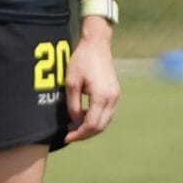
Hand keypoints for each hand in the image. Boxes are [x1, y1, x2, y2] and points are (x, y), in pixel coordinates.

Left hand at [61, 25, 119, 144]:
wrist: (96, 45)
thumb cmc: (82, 61)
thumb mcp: (71, 83)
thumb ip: (73, 105)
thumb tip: (75, 122)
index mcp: (102, 97)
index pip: (92, 125)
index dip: (79, 134)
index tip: (67, 137)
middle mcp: (112, 99)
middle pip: (100, 126)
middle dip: (85, 134)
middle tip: (70, 134)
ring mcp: (116, 96)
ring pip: (105, 121)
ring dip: (91, 127)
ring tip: (74, 126)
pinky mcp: (115, 93)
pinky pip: (107, 113)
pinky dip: (96, 119)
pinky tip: (84, 116)